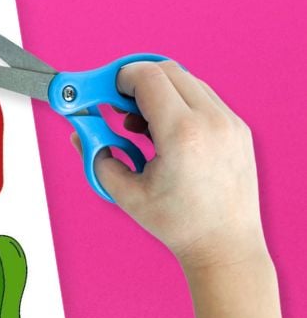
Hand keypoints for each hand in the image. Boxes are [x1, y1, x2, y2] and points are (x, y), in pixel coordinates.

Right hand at [88, 60, 267, 277]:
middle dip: (135, 81)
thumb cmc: (180, 226)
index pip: (147, 76)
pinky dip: (179, 102)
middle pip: (166, 70)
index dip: (118, 78)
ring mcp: (230, 123)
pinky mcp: (239, 129)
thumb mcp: (125, 193)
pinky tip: (164, 131)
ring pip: (186, 80)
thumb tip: (78, 131)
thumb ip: (96, 155)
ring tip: (140, 125)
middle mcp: (212, 122)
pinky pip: (204, 97)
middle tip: (116, 104)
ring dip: (158, 91)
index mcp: (183, 135)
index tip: (103, 93)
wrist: (226, 247)